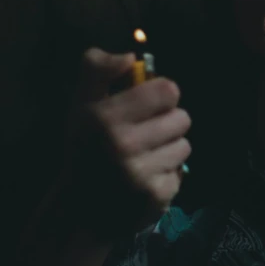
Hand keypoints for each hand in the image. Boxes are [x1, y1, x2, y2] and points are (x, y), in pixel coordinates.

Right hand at [63, 47, 191, 237]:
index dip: (161, 96)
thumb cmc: (85, 149)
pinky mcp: (157, 195)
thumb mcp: (82, 105)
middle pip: (183, 118)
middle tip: (144, 136)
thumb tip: (130, 55)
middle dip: (167, 124)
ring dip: (169, 150)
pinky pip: (182, 172)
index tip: (147, 107)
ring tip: (144, 158)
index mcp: (105, 117)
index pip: (168, 90)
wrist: (78, 209)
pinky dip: (167, 175)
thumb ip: (98, 70)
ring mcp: (142, 173)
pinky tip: (145, 180)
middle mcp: (123, 144)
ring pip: (185, 145)